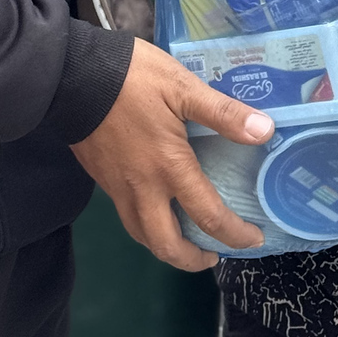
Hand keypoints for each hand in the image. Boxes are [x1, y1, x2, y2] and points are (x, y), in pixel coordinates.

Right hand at [71, 39, 273, 269]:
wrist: (72, 75)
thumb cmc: (131, 78)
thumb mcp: (182, 86)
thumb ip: (223, 113)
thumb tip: (266, 131)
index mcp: (170, 168)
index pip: (208, 217)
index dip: (234, 235)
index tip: (254, 239)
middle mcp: (143, 189)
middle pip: (167, 246)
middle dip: (192, 261)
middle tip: (212, 255)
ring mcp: (117, 187)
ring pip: (142, 235)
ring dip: (166, 247)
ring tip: (184, 238)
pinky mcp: (101, 179)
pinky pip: (126, 215)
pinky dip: (146, 224)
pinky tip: (154, 206)